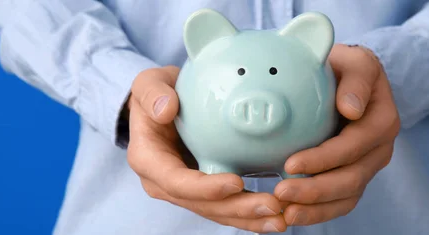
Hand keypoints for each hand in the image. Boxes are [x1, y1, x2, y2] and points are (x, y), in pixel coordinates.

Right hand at [126, 67, 286, 232]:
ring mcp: (186, 191)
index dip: (206, 188)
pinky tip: (276, 215)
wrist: (159, 106)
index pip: (177, 182)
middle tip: (272, 207)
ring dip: (249, 219)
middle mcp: (165, 183)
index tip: (237, 182)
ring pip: (218, 212)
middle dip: (238, 209)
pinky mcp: (204, 191)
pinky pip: (227, 206)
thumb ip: (152, 93)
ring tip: (281, 219)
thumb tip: (165, 109)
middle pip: (203, 204)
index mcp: (149, 160)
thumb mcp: (147, 82)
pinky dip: (251, 214)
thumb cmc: (155, 94)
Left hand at [274, 44, 400, 225]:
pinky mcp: (354, 177)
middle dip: (315, 190)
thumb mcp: (356, 61)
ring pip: (346, 196)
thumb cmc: (347, 67)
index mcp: (381, 121)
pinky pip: (340, 202)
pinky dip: (318, 213)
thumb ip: (357, 79)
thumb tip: (351, 108)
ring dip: (316, 208)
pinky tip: (292, 215)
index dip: (323, 158)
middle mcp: (380, 149)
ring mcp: (368, 166)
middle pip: (351, 178)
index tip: (290, 163)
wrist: (350, 80)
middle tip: (281, 193)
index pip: (353, 145)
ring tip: (285, 212)